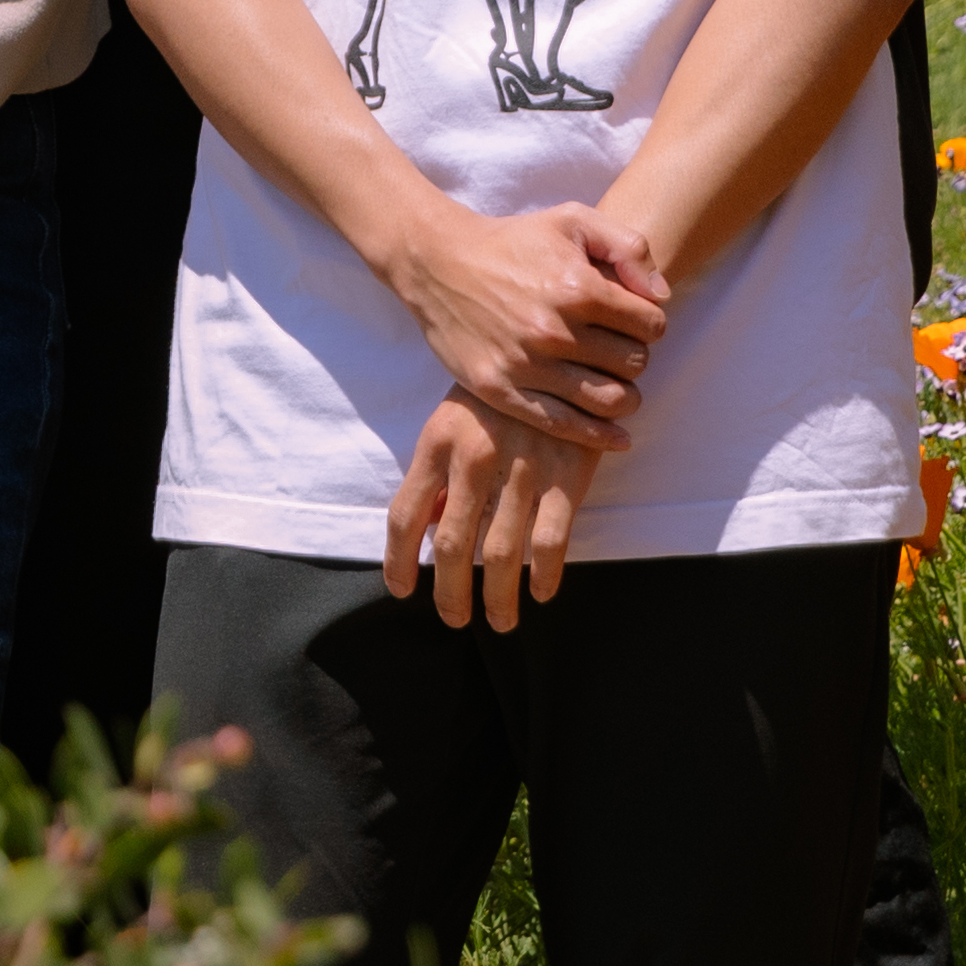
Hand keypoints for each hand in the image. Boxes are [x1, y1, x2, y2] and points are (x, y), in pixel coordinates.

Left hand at [388, 393, 592, 632]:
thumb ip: (439, 474)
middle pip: (449, 547)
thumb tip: (422, 534)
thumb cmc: (502, 390)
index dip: (397, 562)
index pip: (404, 515)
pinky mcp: (567, 474)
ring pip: (500, 555)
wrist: (564, 344)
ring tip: (499, 621)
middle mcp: (474, 458)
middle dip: (449, 593)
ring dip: (497, 598)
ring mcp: (521, 468)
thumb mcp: (455, 418)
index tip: (401, 591)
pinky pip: (550, 541)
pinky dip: (545, 575)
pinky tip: (542, 592)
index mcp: (437, 442)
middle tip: (454, 619)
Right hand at [389, 201, 668, 450]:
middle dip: (635, 357)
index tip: (633, 321)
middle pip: (633, 364)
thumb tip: (661, 296)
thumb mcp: (572, 220)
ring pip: (609, 400)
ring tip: (616, 385)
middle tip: (619, 350)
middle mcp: (554, 331)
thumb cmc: (511, 241)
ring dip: (625, 397)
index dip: (650, 323)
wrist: (437, 263)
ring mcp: (526, 366)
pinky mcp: (502, 391)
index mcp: (577, 288)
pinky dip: (600, 436)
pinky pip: (565, 426)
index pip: (651, 325)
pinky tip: (618, 437)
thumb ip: (628, 246)